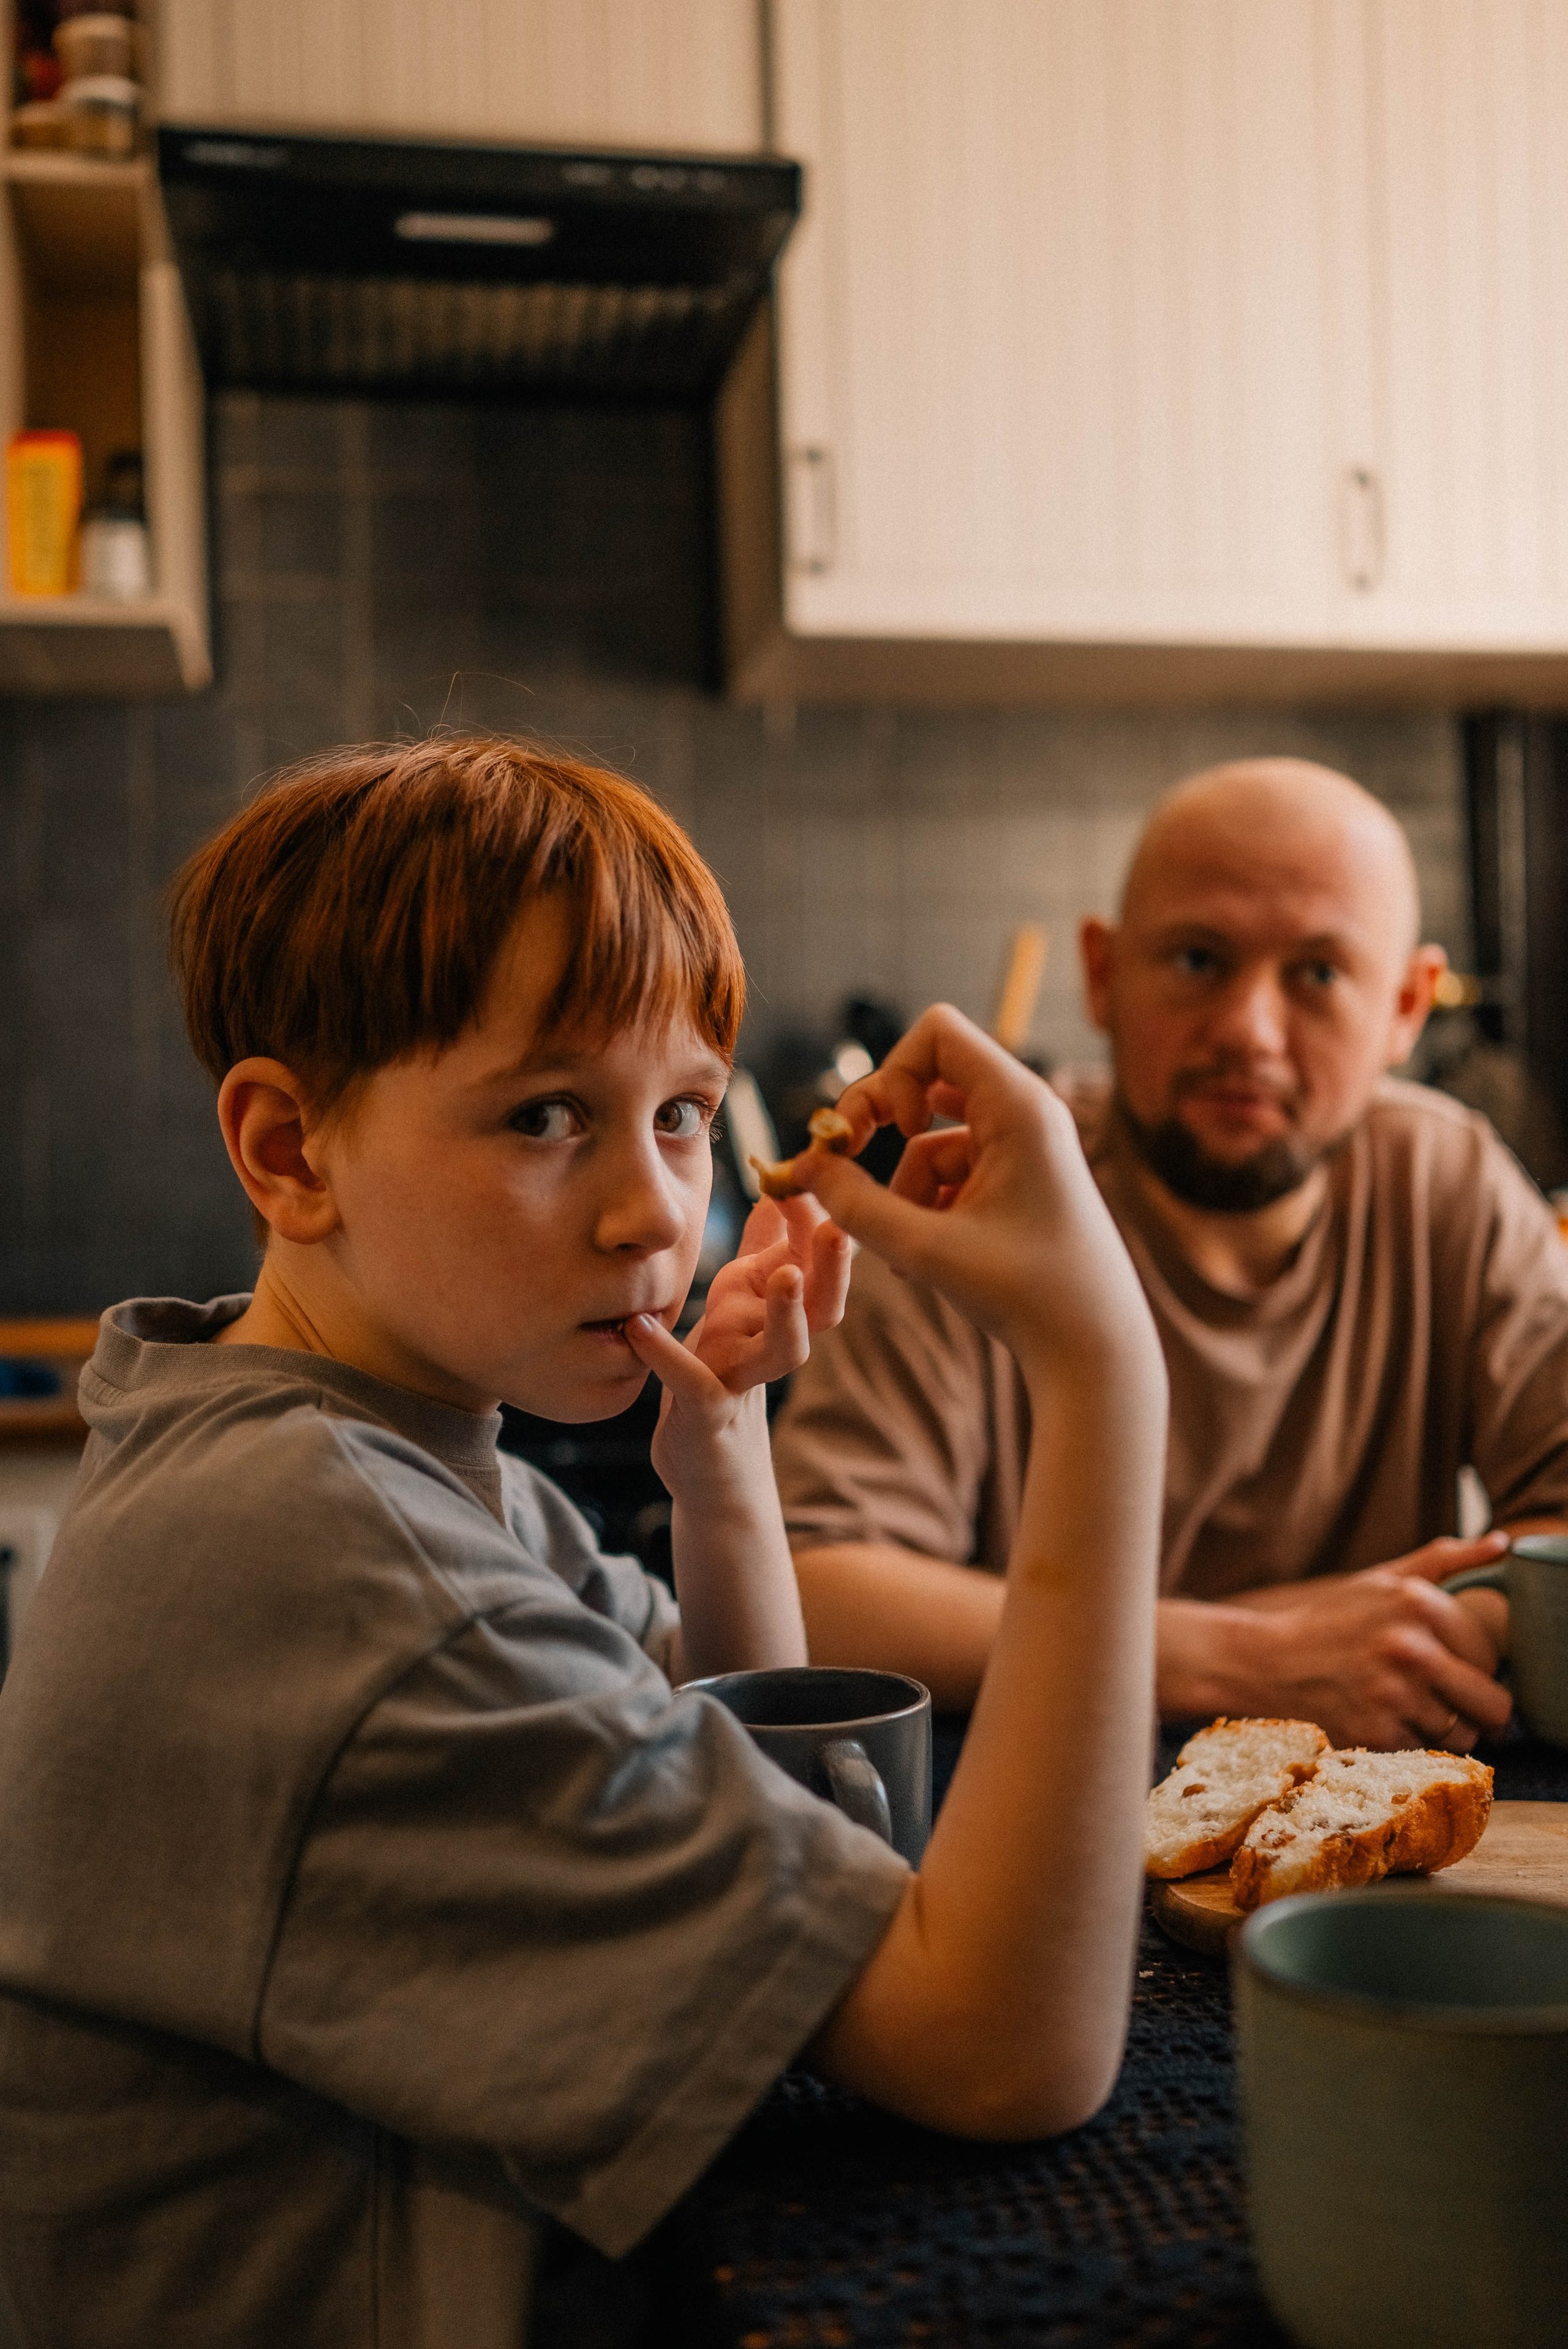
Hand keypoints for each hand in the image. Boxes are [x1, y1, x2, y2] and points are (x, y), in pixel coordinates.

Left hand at [623, 1192, 850, 1497]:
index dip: (815, 1221)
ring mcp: (744, 1379)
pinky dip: (666, 1356)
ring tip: (782, 1275)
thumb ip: (765, 1247)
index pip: (815, 1263)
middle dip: (832, 1268)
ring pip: (782, 1351)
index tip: (810, 1172)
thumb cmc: (723, 1369)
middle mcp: (773, 1343)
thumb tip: (781, 1187)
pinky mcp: (706, 1413)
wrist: (707, 1461)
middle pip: (821, 1308)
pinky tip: (639, 1328)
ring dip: (787, 1314)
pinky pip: (693, 1384)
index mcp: (783, 1311)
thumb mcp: (743, 1301)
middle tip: (835, 1229)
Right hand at [786, 1004, 1156, 1385]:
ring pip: (933, 1139)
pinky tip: (926, 1263)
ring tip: (908, 1252)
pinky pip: (952, 1172)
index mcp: (1019, 1106)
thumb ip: (855, 1205)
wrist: (1095, 1350)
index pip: (938, 1032)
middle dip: (882, 1120)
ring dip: (903, 1186)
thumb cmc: (1026, 1296)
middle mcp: (1026, 1114)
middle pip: (930, 1074)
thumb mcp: (925, 1250)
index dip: (893, 1072)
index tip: (882, 1132)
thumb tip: (805, 1166)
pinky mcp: (1019, 1182)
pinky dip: (927, 1207)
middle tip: (844, 1162)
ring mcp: (1024, 1148)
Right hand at [1252, 1534, 1512, 1749]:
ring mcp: (1393, 1693)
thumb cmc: (1333, 1620)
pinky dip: (1409, 1742)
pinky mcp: (1376, 1732)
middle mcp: (1409, 1646)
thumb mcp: (1383, 1580)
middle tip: (1448, 1701)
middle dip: (1475, 1708)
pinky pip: (1426, 1752)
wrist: (1269, 1662)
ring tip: (1406, 1707)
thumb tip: (1502, 1543)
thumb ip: (1445, 1560)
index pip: (1490, 1655)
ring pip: (1462, 1735)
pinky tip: (1381, 1719)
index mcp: (1417, 1602)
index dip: (1475, 1666)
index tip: (1450, 1666)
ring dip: (1441, 1729)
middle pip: (1491, 1704)